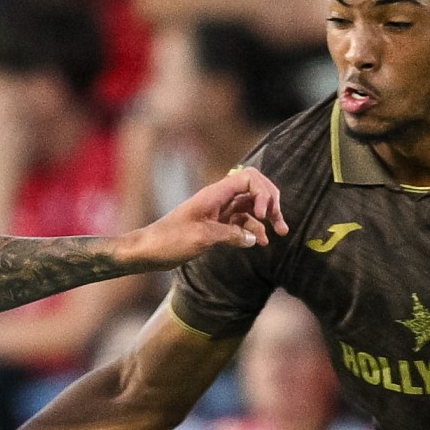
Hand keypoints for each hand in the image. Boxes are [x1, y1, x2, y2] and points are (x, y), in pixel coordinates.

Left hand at [125, 166, 286, 265]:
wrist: (149, 251)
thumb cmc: (170, 240)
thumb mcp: (202, 237)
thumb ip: (231, 235)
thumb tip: (254, 237)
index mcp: (215, 194)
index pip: (250, 178)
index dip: (263, 193)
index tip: (262, 214)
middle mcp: (219, 198)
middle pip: (255, 190)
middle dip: (271, 203)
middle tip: (280, 223)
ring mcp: (218, 211)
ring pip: (250, 207)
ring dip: (266, 218)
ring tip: (279, 234)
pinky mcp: (216, 224)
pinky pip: (241, 222)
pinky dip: (253, 229)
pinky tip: (259, 242)